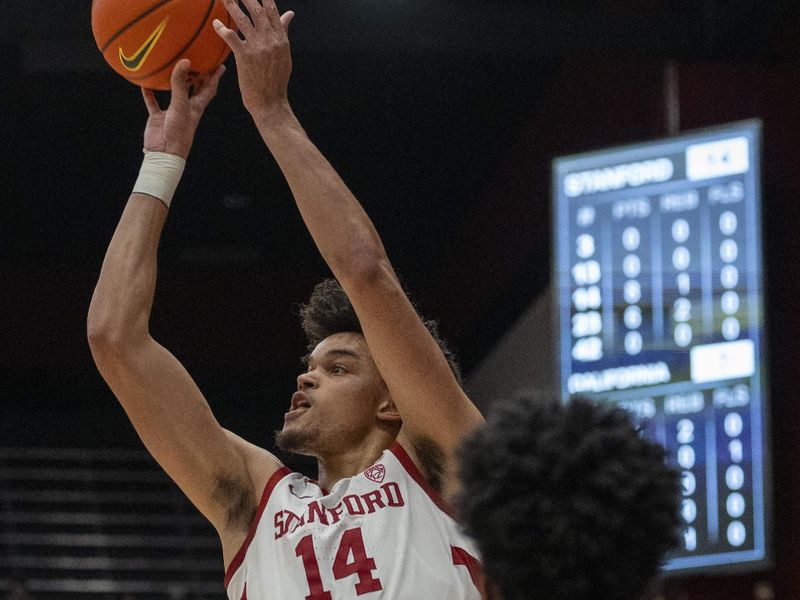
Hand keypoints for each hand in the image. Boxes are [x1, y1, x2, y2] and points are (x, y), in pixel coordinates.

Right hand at [142, 59, 224, 157]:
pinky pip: (153, 102)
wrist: (164, 153)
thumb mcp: (180, 106)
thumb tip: (185, 61)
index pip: (209, 89)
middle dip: (199, 76)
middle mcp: (186, 108)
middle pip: (194, 89)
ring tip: (174, 67)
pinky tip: (144, 83)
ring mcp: (172, 113)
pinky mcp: (158, 118)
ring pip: (174, 93)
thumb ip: (180, 84)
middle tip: (200, 61)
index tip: (220, 65)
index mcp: (197, 107)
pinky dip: (149, 93)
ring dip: (174, 82)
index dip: (215, 77)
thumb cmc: (178, 133)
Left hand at [214, 0, 294, 119]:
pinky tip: (215, 24)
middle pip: (257, 11)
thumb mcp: (284, 54)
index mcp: (281, 39)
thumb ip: (283, 32)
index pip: (272, 11)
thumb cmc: (276, 80)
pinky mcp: (245, 56)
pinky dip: (222, 28)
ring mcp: (258, 48)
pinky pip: (231, 37)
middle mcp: (271, 40)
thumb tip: (289, 14)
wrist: (271, 102)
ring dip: (232, 6)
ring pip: (243, 20)